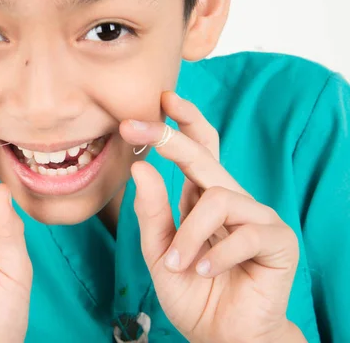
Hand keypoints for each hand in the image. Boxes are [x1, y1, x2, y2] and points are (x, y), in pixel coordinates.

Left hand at [120, 92, 304, 342]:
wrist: (220, 335)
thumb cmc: (192, 292)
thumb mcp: (159, 252)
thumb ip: (152, 213)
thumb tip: (140, 168)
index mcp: (203, 199)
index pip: (197, 150)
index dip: (182, 123)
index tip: (159, 100)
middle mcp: (230, 200)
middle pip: (206, 156)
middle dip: (171, 138)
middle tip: (140, 128)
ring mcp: (256, 218)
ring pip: (217, 198)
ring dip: (189, 234)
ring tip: (179, 263)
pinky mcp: (278, 240)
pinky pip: (243, 233)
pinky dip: (215, 254)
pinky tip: (204, 271)